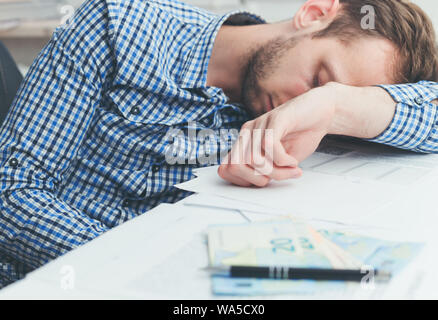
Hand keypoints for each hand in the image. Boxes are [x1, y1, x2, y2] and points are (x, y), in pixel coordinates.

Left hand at [218, 84, 337, 186]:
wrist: (322, 111)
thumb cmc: (301, 136)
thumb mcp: (279, 161)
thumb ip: (263, 171)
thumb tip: (254, 183)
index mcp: (244, 142)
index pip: (226, 169)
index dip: (244, 181)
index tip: (266, 181)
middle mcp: (248, 132)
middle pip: (236, 166)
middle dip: (258, 179)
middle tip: (279, 176)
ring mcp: (260, 123)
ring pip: (254, 159)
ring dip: (276, 171)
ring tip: (292, 169)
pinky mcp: (276, 118)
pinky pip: (269, 146)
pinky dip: (283, 161)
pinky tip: (293, 161)